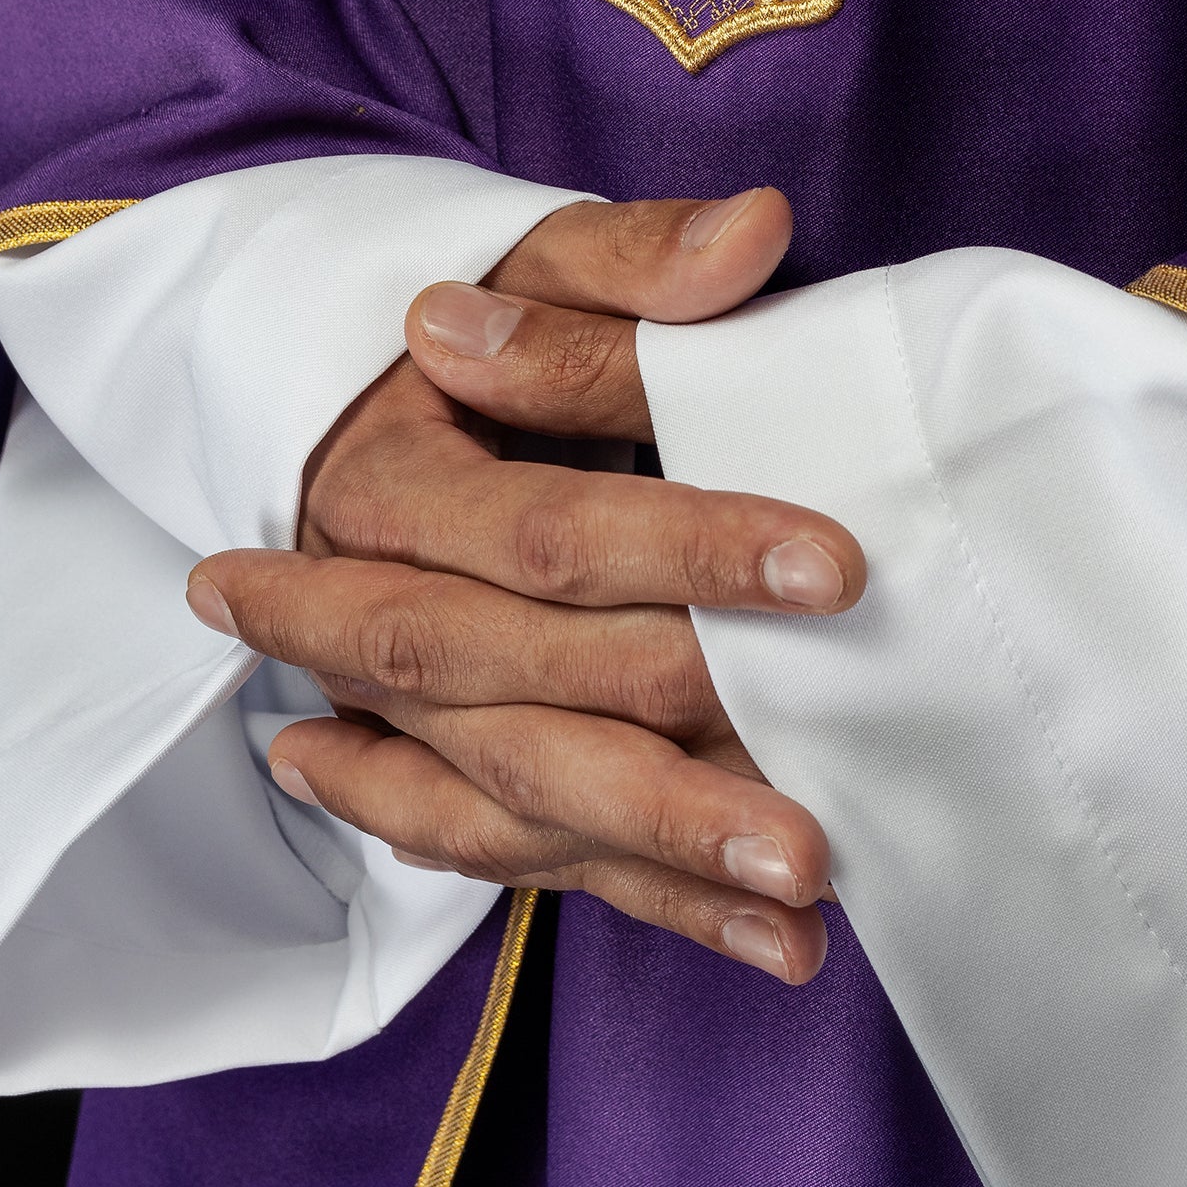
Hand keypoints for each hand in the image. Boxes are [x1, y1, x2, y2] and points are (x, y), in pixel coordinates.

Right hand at [187, 192, 862, 980]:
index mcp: (391, 483)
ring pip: (521, 799)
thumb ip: (634, 264)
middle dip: (667, 753)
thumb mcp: (532, 258)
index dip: (684, 547)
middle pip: (520, 692)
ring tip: (802, 886)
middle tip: (814, 807)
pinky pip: (539, 859)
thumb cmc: (479, 328)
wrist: (357, 415)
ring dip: (660, 854)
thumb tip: (753, 235)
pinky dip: (660, 910)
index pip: (544, 531)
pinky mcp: (462, 773)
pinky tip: (779, 951)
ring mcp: (410, 714)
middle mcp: (383, 613)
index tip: (829, 561)